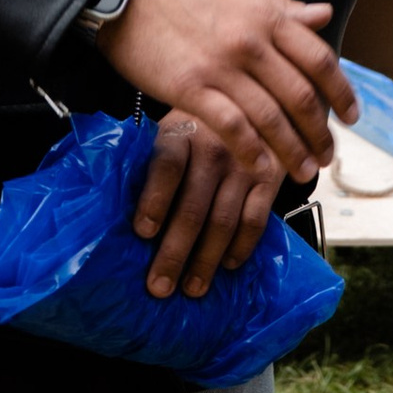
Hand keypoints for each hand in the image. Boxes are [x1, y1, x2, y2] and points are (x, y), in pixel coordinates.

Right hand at [94, 0, 356, 194]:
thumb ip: (281, 6)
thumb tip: (323, 14)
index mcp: (265, 15)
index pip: (318, 59)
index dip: (340, 92)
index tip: (351, 116)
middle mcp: (250, 42)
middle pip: (300, 95)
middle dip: (319, 132)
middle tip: (329, 155)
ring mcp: (221, 67)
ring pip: (271, 117)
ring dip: (292, 150)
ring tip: (303, 171)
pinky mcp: (191, 89)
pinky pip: (232, 127)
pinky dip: (252, 152)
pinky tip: (262, 170)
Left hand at [129, 110, 282, 298]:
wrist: (255, 103)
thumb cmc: (199, 129)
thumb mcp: (172, 132)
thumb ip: (154, 164)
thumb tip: (121, 217)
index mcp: (180, 134)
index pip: (166, 166)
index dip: (154, 200)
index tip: (143, 233)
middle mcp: (213, 147)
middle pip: (192, 207)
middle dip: (174, 252)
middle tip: (159, 286)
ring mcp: (245, 164)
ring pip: (223, 221)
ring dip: (206, 261)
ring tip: (192, 289)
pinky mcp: (271, 178)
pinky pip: (255, 221)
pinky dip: (241, 247)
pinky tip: (227, 266)